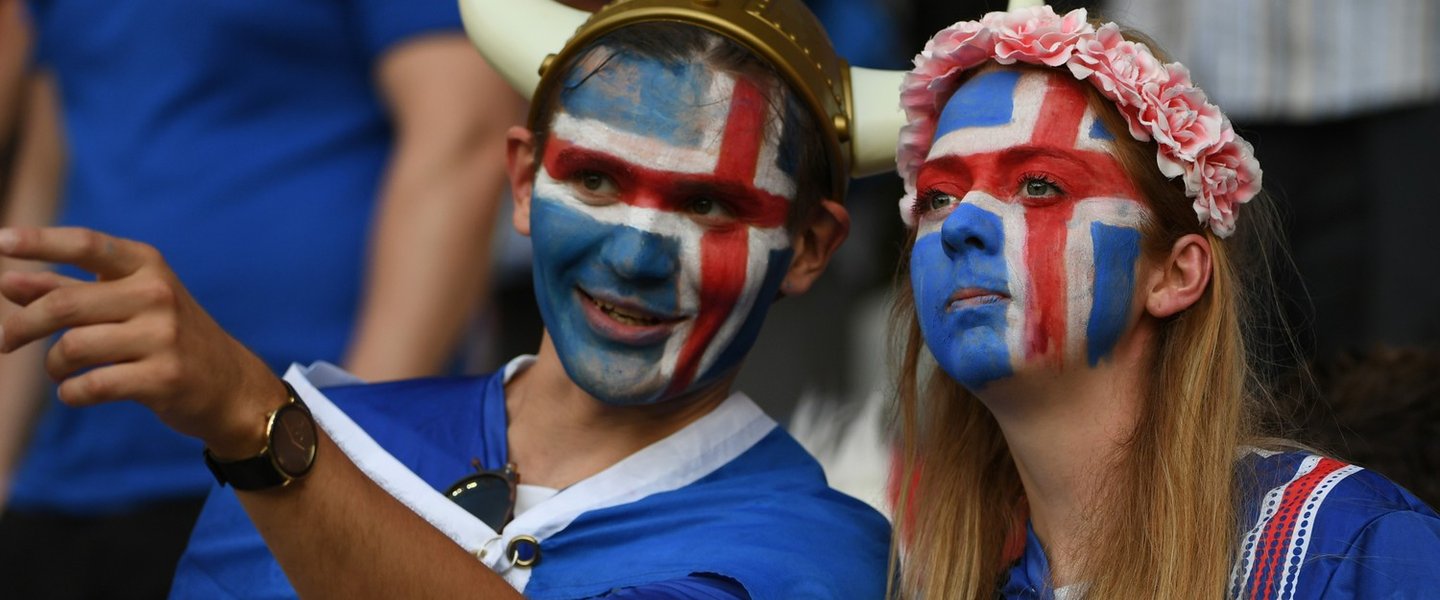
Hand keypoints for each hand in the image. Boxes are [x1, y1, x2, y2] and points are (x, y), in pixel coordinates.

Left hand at [0, 227, 285, 456]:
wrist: (231, 386)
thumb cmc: (167, 337)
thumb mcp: (126, 304)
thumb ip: (70, 290)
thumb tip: (8, 281)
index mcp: (148, 266)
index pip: (86, 244)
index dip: (40, 242)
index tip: (0, 242)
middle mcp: (158, 294)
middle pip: (64, 304)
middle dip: (22, 325)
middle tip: (4, 341)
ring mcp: (163, 336)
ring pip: (74, 347)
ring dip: (54, 365)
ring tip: (60, 371)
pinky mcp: (163, 378)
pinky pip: (91, 385)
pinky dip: (71, 392)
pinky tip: (75, 392)